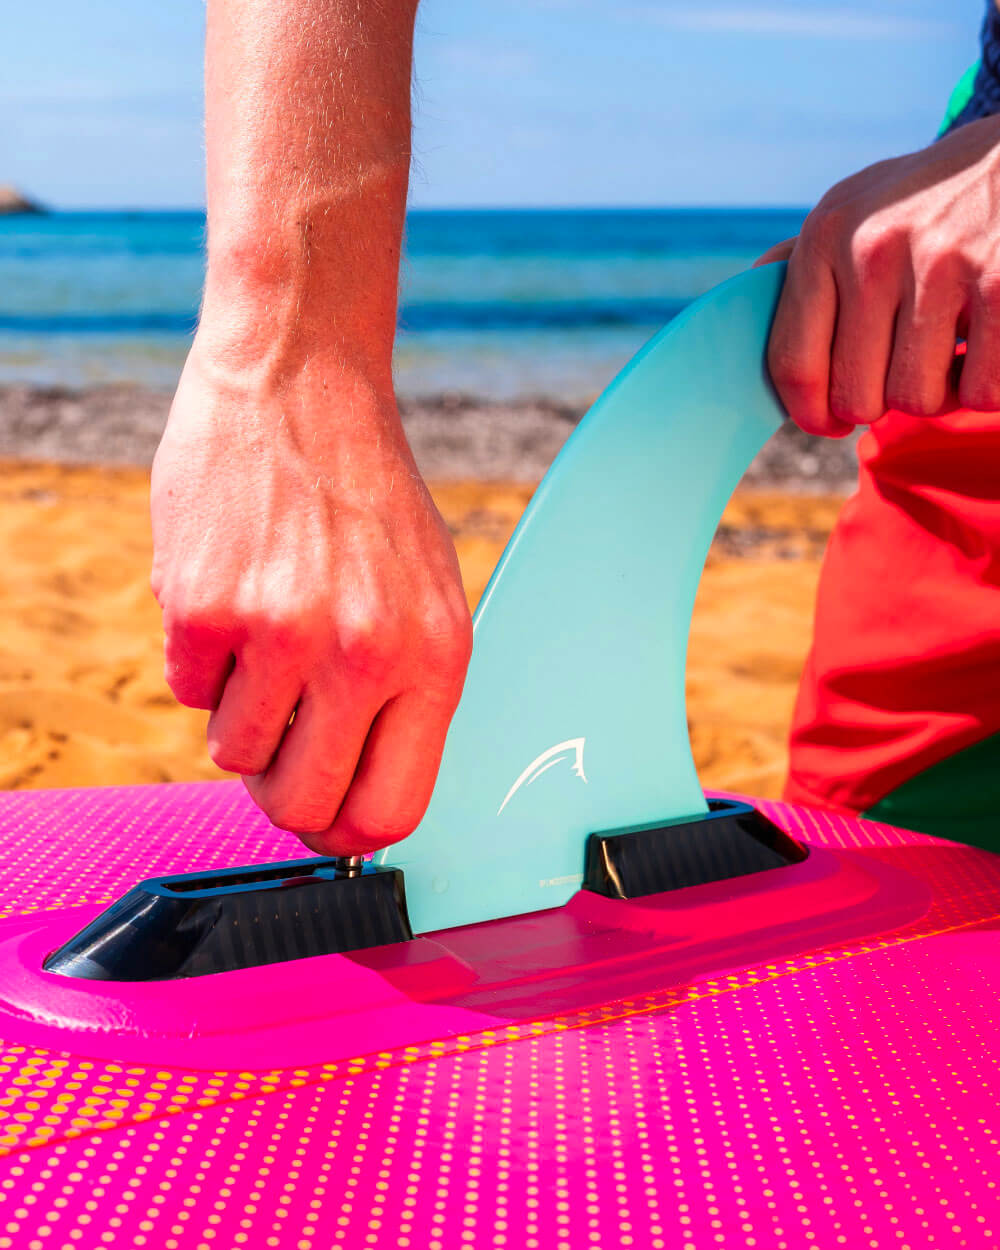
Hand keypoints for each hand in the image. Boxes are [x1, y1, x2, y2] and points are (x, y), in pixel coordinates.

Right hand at [150, 342, 471, 855]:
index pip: (391, 810)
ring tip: (264, 637)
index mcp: (435, 659)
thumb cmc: (366, 498)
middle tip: (277, 747)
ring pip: (234, 754)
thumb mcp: (427, 597)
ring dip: (240, 711)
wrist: (302, 385)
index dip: (347, 835)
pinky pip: (187, 692)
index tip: (325, 824)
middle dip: (282, 793)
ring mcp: (283, 632)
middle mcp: (365, 654)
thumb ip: (405, 699)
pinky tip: (231, 594)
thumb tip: (360, 803)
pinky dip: (201, 660)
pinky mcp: (205, 607)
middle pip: (303, 806)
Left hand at [758, 114, 999, 435]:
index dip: (810, 413)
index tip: (828, 424)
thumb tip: (736, 307)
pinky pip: (979, 391)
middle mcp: (874, 249)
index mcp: (827, 235)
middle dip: (882, 400)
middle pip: (857, 396)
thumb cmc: (932, 196)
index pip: (794, 363)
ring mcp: (942, 264)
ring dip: (938, 393)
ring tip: (951, 353)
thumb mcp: (858, 206)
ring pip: (916, 399)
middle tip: (906, 372)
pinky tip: (987, 348)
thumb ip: (801, 260)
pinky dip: (985, 387)